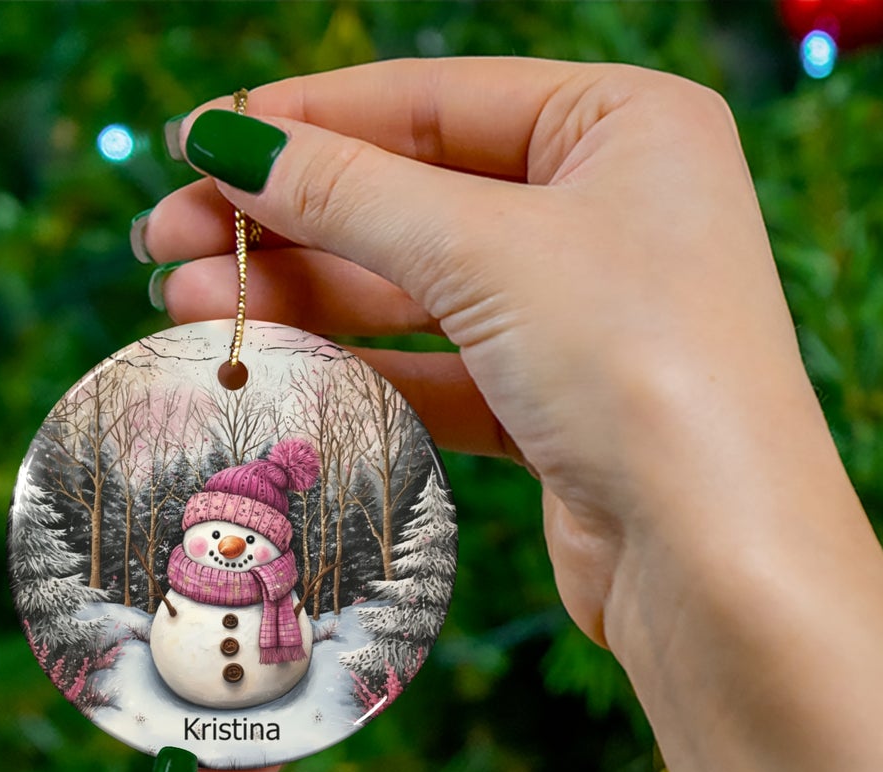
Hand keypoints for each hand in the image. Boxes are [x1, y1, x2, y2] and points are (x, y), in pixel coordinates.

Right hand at [139, 56, 824, 655]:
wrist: (718, 560)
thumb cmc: (638, 366)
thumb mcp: (486, 251)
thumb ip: (351, 193)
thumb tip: (228, 141)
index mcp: (626, 125)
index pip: (435, 100)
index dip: (307, 120)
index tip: (195, 142)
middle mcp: (614, 210)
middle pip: (417, 196)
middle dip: (289, 220)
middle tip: (165, 241)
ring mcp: (589, 315)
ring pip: (421, 290)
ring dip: (306, 298)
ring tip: (187, 306)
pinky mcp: (563, 409)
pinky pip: (443, 371)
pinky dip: (362, 370)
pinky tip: (273, 367)